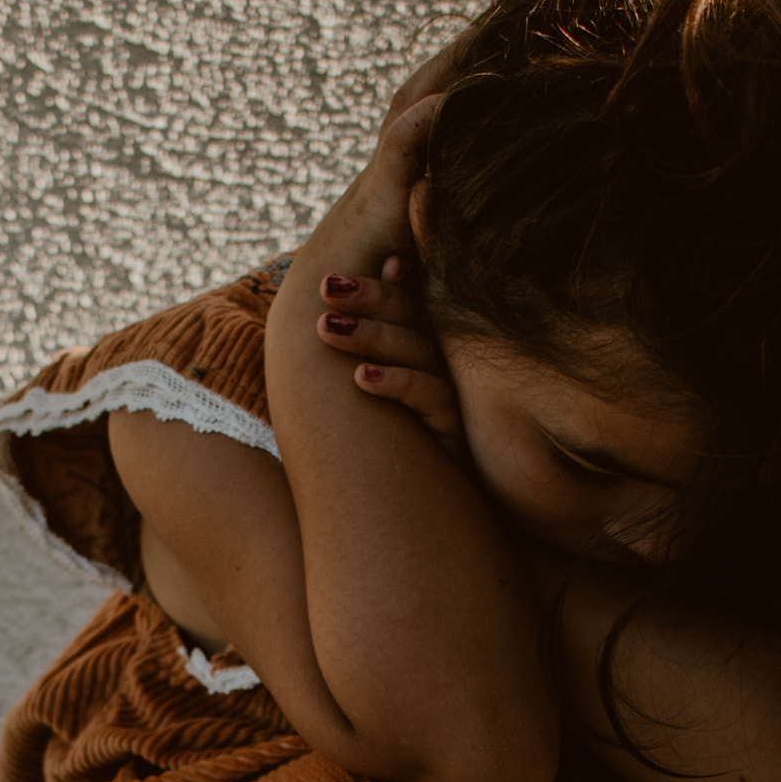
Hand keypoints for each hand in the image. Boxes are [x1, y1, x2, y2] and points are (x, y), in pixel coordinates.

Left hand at [312, 254, 464, 458]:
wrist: (440, 502)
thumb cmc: (403, 441)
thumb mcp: (382, 392)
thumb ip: (369, 349)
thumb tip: (353, 298)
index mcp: (420, 345)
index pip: (402, 302)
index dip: (373, 286)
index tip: (329, 279)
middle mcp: (439, 361)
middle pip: (409, 317)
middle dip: (368, 299)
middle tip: (326, 287)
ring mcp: (450, 391)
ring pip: (414, 351)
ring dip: (370, 337)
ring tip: (326, 328)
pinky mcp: (454, 425)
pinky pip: (429, 395)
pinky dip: (396, 382)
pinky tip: (362, 377)